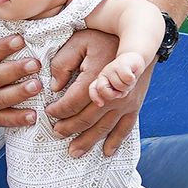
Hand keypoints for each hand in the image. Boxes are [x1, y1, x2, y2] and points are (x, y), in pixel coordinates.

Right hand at [0, 32, 42, 138]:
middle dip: (15, 70)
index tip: (18, 39)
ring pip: (1, 97)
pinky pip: (4, 119)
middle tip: (34, 63)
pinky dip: (19, 118)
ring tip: (37, 86)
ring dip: (20, 92)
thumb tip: (7, 29)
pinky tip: (32, 115)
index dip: (1, 47)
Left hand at [45, 26, 153, 157]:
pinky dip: (116, 141)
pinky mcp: (135, 104)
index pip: (73, 101)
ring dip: (88, 141)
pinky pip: (126, 127)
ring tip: (74, 152)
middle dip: (69, 128)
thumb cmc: (103, 37)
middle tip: (56, 134)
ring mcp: (126, 102)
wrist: (138, 35)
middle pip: (87, 118)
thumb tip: (55, 87)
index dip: (58, 110)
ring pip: (104, 127)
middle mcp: (113, 94)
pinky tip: (107, 152)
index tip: (48, 113)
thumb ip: (63, 63)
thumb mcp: (78, 41)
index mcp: (97, 78)